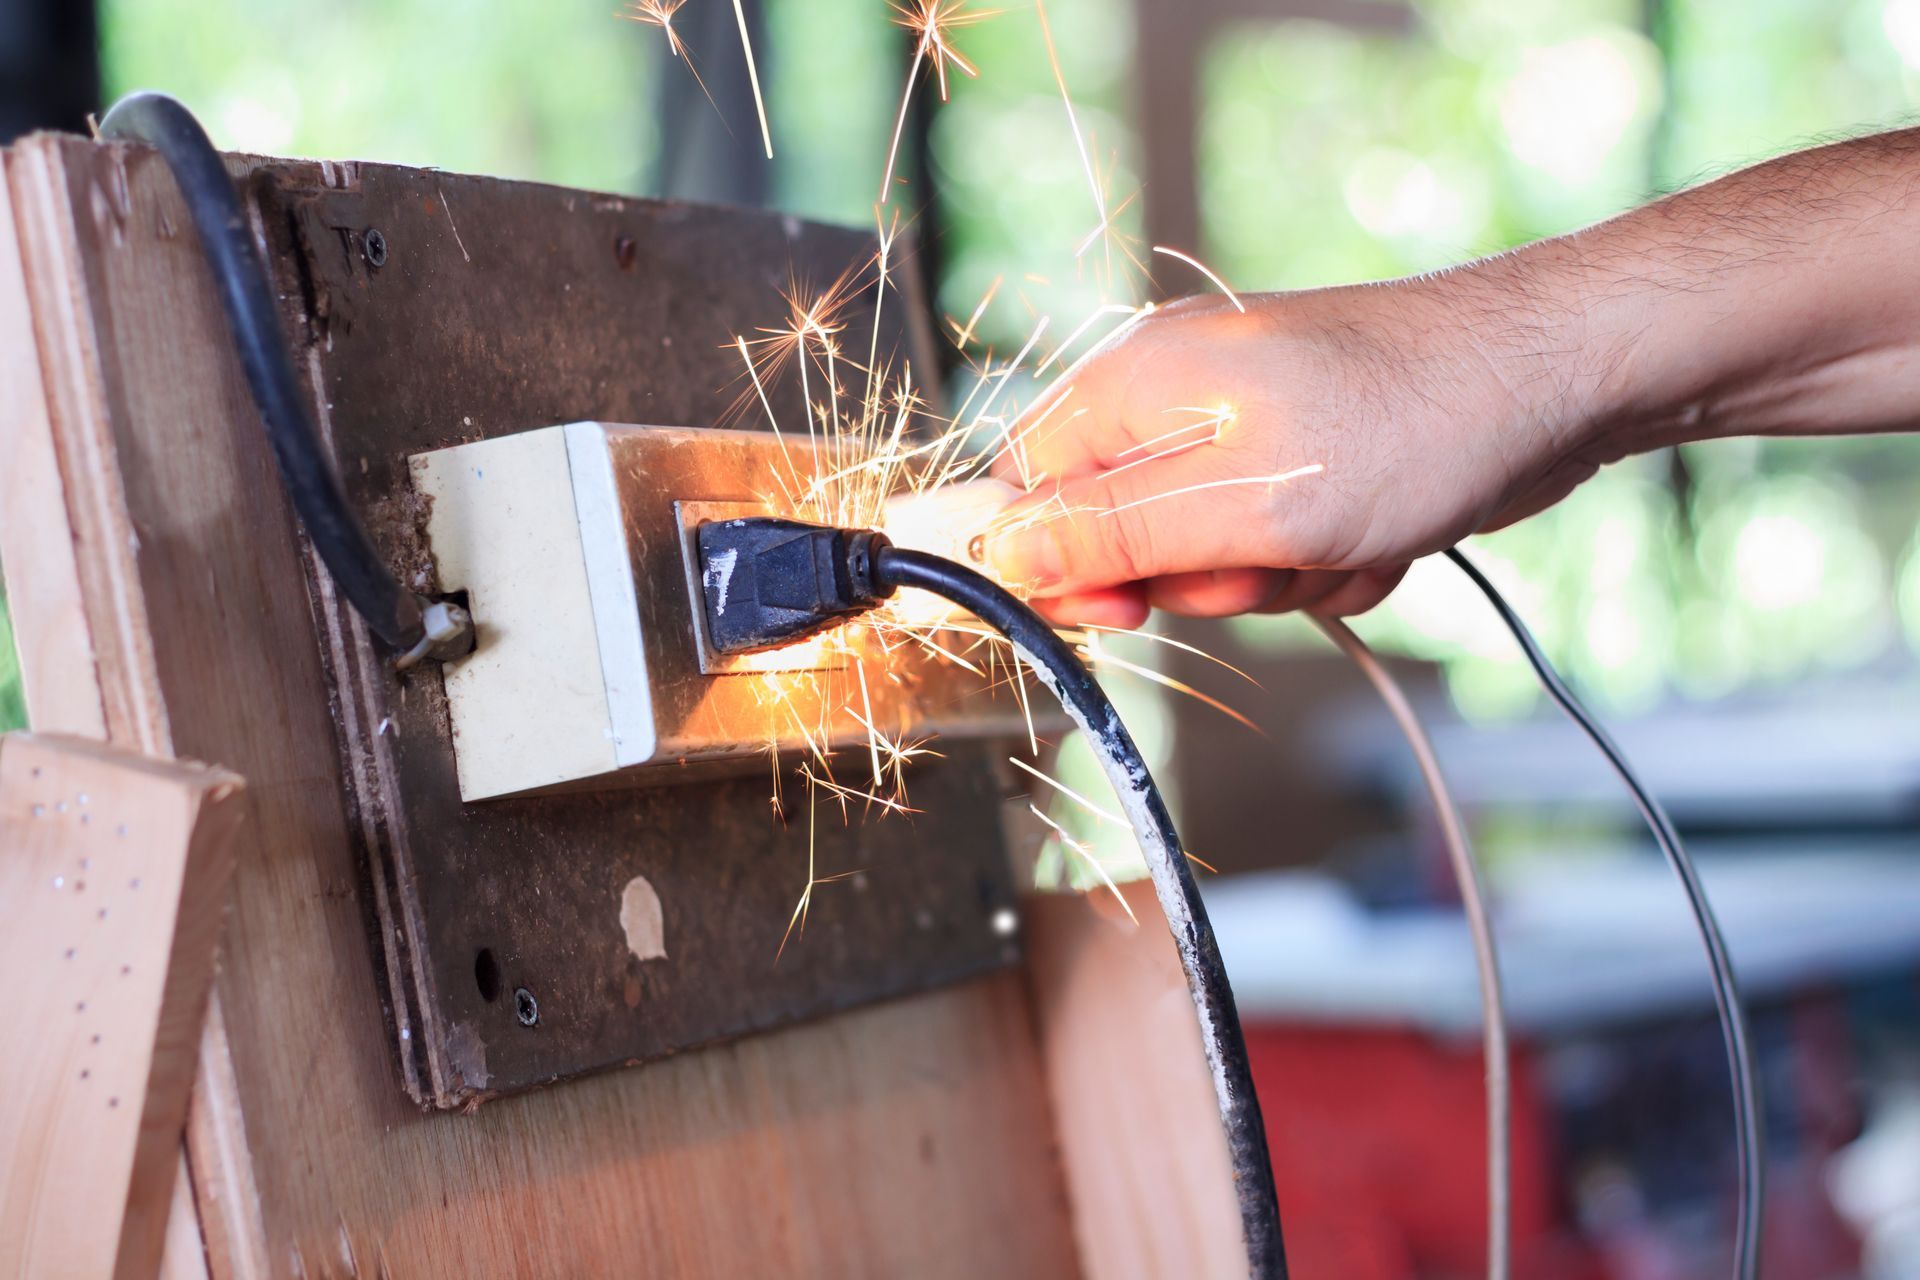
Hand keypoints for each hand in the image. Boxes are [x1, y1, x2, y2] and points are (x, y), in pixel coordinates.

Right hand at [987, 277, 1610, 627]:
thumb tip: (1002, 553)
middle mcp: (1180, 400)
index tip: (1125, 609)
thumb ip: (1112, 533)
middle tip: (1267, 559)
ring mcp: (1250, 431)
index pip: (1028, 489)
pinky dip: (1328, 565)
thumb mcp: (1244, 502)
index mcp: (1136, 384)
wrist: (1559, 378)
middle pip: (1121, 537)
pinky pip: (1279, 554)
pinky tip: (1380, 533)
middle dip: (1198, 578)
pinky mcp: (1309, 464)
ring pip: (1209, 561)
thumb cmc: (1413, 419)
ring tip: (1340, 537)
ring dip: (1276, 578)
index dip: (1061, 564)